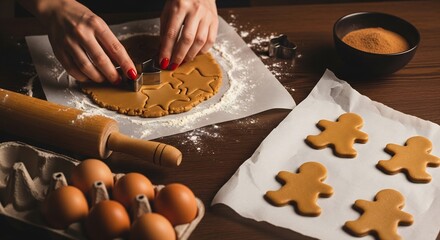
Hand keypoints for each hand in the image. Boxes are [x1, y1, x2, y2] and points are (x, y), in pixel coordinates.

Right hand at [21, 0, 136, 83]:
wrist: (54, 10)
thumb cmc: (79, 17)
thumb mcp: (98, 24)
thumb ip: (107, 42)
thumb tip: (120, 63)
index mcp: (96, 24)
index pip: (115, 47)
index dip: (125, 63)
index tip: (131, 73)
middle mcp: (81, 33)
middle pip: (100, 60)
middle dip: (112, 74)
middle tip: (117, 80)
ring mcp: (68, 42)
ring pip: (86, 67)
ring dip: (98, 78)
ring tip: (104, 79)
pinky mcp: (58, 50)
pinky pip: (72, 70)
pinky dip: (82, 77)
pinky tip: (88, 77)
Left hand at [159, 0, 217, 69]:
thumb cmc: (181, 1)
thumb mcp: (168, 11)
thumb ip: (165, 31)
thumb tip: (163, 52)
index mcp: (179, 6)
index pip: (171, 33)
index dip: (166, 50)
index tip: (163, 62)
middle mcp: (195, 10)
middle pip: (187, 39)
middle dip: (179, 55)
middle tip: (174, 65)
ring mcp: (207, 16)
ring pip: (200, 41)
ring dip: (190, 55)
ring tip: (183, 61)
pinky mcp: (215, 21)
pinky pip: (210, 40)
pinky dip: (202, 51)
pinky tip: (195, 53)